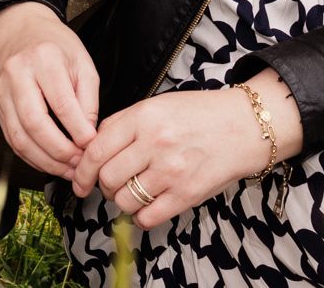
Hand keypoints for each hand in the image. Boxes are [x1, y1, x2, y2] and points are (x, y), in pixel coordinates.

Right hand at [0, 2, 100, 178]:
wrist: (22, 31)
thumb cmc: (56, 46)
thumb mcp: (83, 63)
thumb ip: (88, 100)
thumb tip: (89, 137)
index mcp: (44, 59)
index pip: (61, 102)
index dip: (77, 130)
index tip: (92, 145)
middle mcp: (18, 74)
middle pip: (34, 122)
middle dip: (59, 150)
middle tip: (79, 163)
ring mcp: (3, 91)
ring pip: (19, 136)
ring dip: (44, 160)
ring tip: (67, 170)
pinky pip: (12, 139)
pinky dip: (31, 157)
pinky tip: (49, 162)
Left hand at [72, 71, 300, 230]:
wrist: (243, 126)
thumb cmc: (198, 114)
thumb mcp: (156, 105)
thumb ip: (123, 123)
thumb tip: (92, 146)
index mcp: (143, 117)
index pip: (96, 149)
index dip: (82, 170)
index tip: (80, 181)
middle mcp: (155, 144)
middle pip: (107, 177)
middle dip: (103, 185)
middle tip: (110, 184)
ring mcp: (171, 171)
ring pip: (124, 199)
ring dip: (121, 201)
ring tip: (131, 192)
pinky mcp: (187, 195)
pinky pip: (148, 217)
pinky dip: (140, 216)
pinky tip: (147, 205)